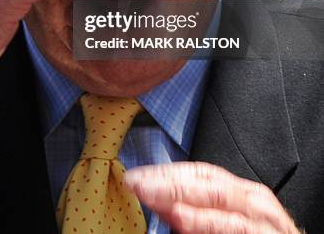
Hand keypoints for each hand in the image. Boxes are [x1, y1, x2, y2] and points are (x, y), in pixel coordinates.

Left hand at [124, 162, 300, 232]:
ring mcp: (262, 219)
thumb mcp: (219, 220)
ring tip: (151, 193)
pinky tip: (181, 218)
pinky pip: (233, 227)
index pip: (199, 171)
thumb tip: (154, 199)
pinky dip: (206, 221)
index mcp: (239, 191)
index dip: (166, 171)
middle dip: (167, 180)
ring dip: (181, 195)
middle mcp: (252, 199)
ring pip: (218, 199)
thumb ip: (190, 211)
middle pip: (205, 181)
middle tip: (136, 182)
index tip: (136, 175)